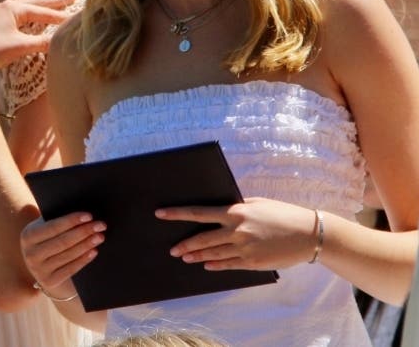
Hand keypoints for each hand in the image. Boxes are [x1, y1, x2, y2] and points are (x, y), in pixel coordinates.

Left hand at [0, 0, 78, 77]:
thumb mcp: (21, 46)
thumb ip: (42, 43)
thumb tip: (62, 42)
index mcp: (12, 8)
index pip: (41, 11)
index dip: (59, 15)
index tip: (76, 17)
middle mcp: (4, 6)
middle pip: (34, 1)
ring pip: (23, 5)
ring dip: (39, 2)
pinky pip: (14, 13)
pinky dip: (26, 11)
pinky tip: (27, 12)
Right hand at [20, 212, 105, 298]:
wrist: (42, 267)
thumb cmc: (48, 240)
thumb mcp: (45, 229)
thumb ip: (56, 221)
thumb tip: (82, 215)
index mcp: (28, 236)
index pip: (53, 227)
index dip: (72, 220)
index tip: (89, 215)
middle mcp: (30, 254)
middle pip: (62, 241)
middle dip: (84, 232)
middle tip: (100, 225)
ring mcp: (39, 270)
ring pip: (68, 255)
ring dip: (86, 245)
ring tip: (100, 236)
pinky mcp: (49, 282)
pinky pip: (70, 269)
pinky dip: (84, 259)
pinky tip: (94, 251)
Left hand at [158, 197, 317, 270]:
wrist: (308, 234)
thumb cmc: (282, 214)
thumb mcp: (256, 203)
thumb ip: (237, 206)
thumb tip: (220, 208)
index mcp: (235, 211)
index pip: (198, 212)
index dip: (177, 214)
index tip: (160, 214)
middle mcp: (236, 230)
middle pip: (202, 238)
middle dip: (184, 244)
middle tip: (172, 249)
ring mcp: (244, 248)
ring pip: (213, 254)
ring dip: (196, 256)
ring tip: (184, 257)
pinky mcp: (253, 262)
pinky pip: (229, 265)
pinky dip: (215, 265)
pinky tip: (206, 265)